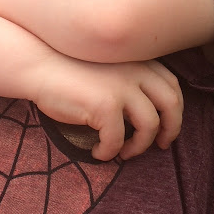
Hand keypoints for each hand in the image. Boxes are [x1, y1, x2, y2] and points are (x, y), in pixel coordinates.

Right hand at [32, 57, 182, 160]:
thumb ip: (129, 78)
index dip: (174, 110)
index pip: (172, 85)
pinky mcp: (105, 104)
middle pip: (171, 103)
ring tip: (124, 152)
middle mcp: (135, 70)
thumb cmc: (69, 69)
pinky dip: (110, 152)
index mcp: (137, 60)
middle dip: (170, 129)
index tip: (165, 126)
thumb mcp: (108, 67)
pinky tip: (97, 152)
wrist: (38, 64)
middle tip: (159, 145)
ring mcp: (122, 86)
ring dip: (139, 146)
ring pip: (149, 125)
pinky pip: (117, 139)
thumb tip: (149, 112)